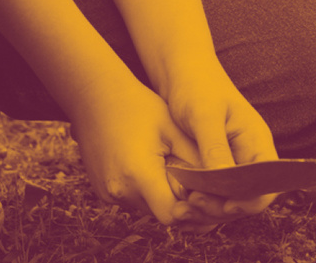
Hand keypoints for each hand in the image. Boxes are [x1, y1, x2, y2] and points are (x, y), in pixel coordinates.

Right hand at [65, 79, 200, 225]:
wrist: (95, 98)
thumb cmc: (139, 108)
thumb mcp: (174, 130)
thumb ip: (196, 161)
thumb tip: (220, 185)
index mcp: (138, 174)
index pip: (172, 215)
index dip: (193, 210)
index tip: (208, 196)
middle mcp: (120, 191)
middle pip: (163, 214)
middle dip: (184, 203)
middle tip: (201, 184)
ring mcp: (109, 194)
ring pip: (150, 208)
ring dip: (166, 197)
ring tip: (178, 171)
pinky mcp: (104, 192)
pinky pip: (135, 201)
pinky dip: (150, 192)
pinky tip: (158, 169)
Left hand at [158, 65, 280, 226]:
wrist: (182, 73)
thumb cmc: (197, 86)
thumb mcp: (205, 115)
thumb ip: (215, 147)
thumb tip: (223, 182)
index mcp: (257, 142)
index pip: (268, 185)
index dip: (250, 201)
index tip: (223, 206)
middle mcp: (248, 156)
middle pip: (248, 199)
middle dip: (222, 209)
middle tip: (191, 206)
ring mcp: (231, 162)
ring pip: (228, 200)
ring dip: (208, 209)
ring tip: (181, 209)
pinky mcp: (213, 166)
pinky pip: (213, 194)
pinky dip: (199, 202)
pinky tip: (180, 204)